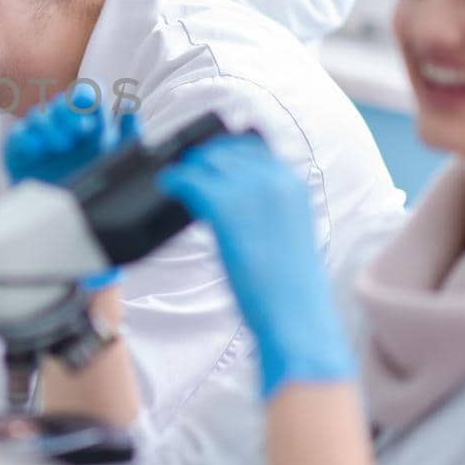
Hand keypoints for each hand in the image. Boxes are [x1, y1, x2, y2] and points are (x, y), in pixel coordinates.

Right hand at [4, 83, 139, 185]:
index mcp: (87, 120)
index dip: (86, 95)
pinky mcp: (17, 146)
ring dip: (53, 129)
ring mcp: (38, 133)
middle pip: (62, 104)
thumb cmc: (90, 179)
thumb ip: (130, 134)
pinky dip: (30, 141)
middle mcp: (62, 123)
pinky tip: (39, 150)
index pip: (86, 95)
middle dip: (70, 113)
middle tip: (80, 129)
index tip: (87, 102)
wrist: (62, 213)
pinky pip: (21, 136)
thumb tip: (131, 107)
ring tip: (62, 147)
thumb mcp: (116, 158)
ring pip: (41, 117)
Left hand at [156, 135, 354, 397]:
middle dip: (202, 161)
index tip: (206, 165)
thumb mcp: (288, 231)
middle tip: (185, 175)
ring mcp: (248, 189)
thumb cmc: (291, 287)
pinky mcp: (224, 206)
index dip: (223, 154)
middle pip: (223, 151)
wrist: (296, 317)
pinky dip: (174, 181)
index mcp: (292, 181)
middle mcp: (273, 177)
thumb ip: (267, 205)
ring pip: (203, 161)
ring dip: (187, 170)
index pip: (249, 147)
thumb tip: (235, 199)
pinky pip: (187, 180)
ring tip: (175, 182)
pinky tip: (167, 187)